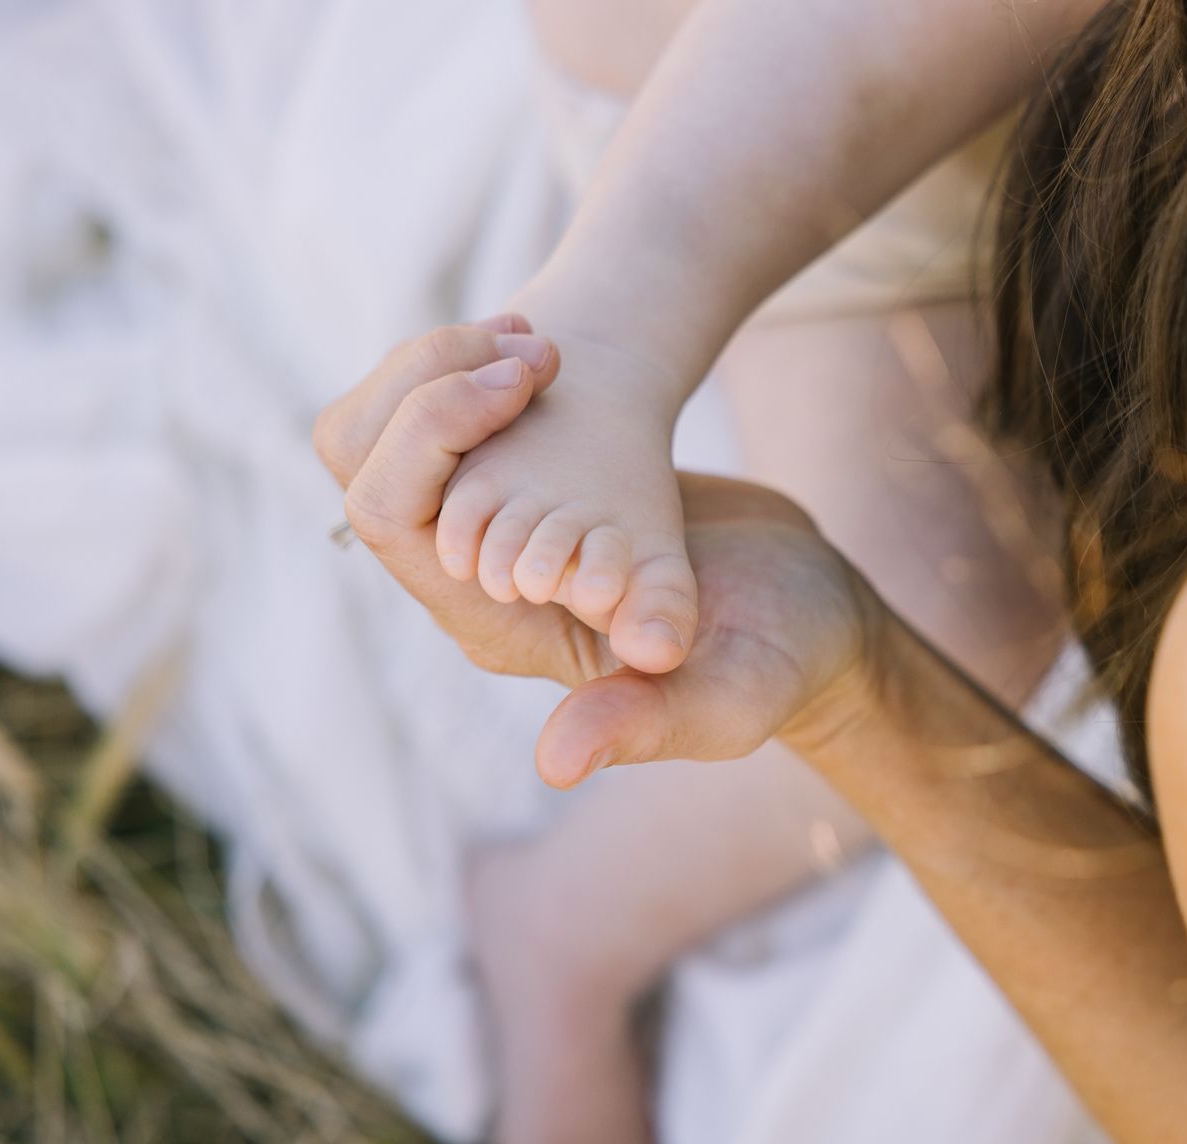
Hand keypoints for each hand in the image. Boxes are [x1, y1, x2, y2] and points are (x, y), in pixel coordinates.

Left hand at [313, 318, 878, 785]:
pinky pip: (455, 421)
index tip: (525, 379)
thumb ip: (648, 722)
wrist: (815, 603)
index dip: (429, 431)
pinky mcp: (533, 486)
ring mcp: (502, 529)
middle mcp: (480, 581)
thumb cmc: (784, 656)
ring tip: (536, 339)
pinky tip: (540, 348)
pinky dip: (476, 370)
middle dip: (429, 383)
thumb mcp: (731, 697)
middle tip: (532, 345)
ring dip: (443, 368)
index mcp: (501, 625)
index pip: (391, 519)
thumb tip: (557, 761)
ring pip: (397, 437)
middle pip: (371, 467)